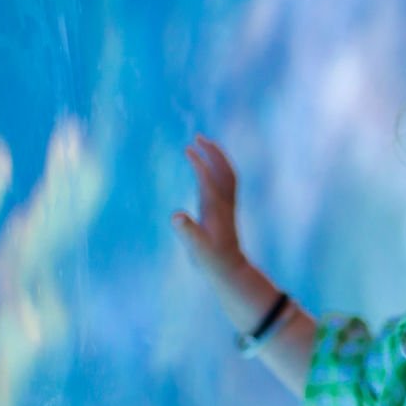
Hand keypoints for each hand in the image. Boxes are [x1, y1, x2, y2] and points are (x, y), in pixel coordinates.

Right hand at [171, 134, 246, 278]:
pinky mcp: (226, 208)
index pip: (208, 179)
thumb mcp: (196, 247)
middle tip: (198, 136)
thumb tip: (177, 216)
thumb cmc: (211, 259)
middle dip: (213, 152)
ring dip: (217, 157)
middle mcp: (225, 202)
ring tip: (203, 143)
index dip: (200, 164)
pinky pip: (226, 181)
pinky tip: (208, 165)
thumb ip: (187, 230)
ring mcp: (227, 204)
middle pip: (224, 170)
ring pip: (228, 173)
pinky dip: (219, 168)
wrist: (229, 268)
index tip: (188, 149)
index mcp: (216, 208)